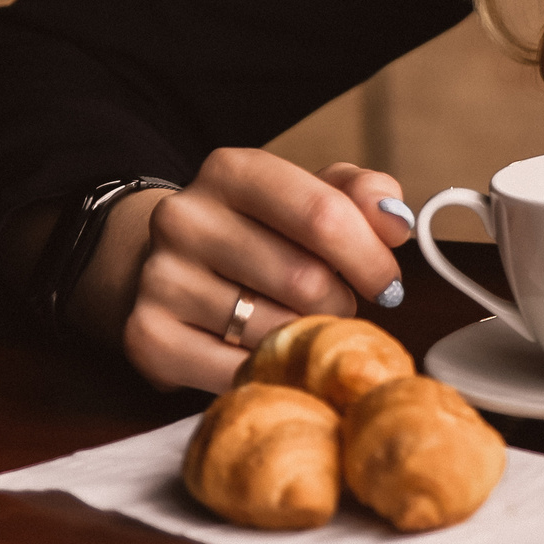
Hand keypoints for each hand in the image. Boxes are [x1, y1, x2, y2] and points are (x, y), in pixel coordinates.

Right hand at [74, 149, 414, 392]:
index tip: (388, 282)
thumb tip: (397, 221)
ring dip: (304, 338)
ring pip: (275, 330)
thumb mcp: (307, 196)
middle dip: (340, 303)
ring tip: (295, 323)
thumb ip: (361, 197)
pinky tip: (267, 354)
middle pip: (305, 280)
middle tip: (336, 306)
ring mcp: (160, 278)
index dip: (370, 257)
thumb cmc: (256, 231)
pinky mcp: (147, 336)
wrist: (163, 265)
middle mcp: (185, 217)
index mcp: (231, 171)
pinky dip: (267, 371)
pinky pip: (235, 372)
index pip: (324, 215)